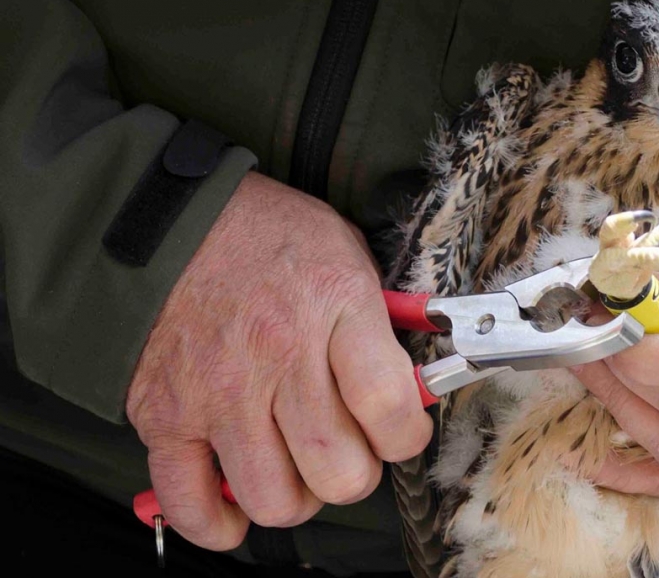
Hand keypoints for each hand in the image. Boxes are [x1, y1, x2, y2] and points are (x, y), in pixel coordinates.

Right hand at [126, 172, 431, 549]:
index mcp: (335, 308)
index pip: (389, 409)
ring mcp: (217, 393)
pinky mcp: (164, 416)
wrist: (175, 217)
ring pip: (275, 499)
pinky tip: (237, 502)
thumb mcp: (350, 258)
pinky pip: (189, 502)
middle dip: (356, 474)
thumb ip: (384, 325)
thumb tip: (414, 389)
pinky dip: (217, 522)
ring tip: (296, 468)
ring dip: (297, 498)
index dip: (407, 437)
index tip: (401, 432)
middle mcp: (277, 357)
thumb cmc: (272, 239)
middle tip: (348, 451)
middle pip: (339, 471)